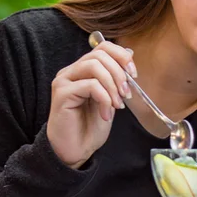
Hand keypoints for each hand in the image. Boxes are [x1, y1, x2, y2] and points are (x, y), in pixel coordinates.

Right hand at [47, 40, 135, 168]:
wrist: (76, 150)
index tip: (134, 74)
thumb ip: (116, 77)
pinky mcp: (62, 93)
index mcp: (82, 69)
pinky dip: (105, 99)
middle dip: (119, 73)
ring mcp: (64, 81)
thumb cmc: (90, 126)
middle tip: (127, 94)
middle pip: (100, 54)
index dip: (121, 56)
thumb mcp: (111, 97)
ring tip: (118, 105)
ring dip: (113, 85)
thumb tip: (130, 54)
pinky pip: (90, 85)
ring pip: (95, 66)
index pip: (102, 47)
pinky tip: (106, 114)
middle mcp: (71, 71)